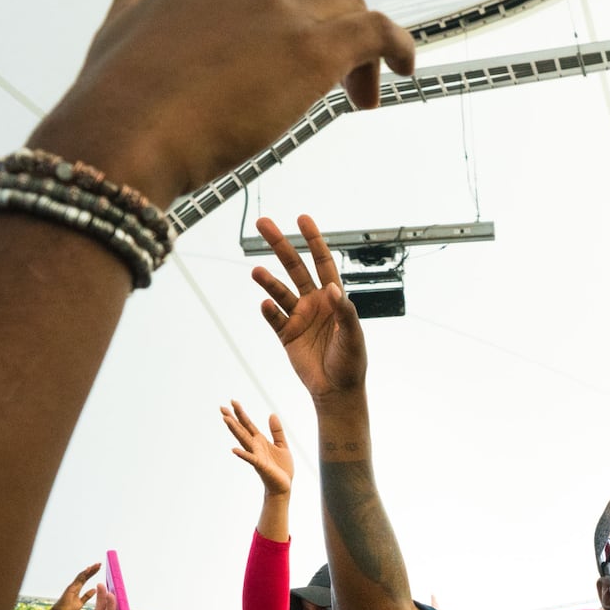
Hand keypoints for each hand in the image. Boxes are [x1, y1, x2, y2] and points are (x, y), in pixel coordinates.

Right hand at [25, 0, 415, 206]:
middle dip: (332, 24)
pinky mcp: (310, 49)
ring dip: (360, 50)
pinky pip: (376, 31)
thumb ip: (144, 1)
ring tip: (358, 96)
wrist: (127, 132)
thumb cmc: (119, 94)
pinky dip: (397, 45)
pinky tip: (405, 68)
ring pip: (347, 6)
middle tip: (337, 72)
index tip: (292, 36)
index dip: (294, 7)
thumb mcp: (126, 19)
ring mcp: (280, 7)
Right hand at [46, 562, 99, 609]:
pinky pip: (78, 580)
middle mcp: (74, 585)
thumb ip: (87, 596)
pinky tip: (89, 569)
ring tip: (96, 565)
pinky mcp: (71, 588)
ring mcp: (72, 586)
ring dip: (89, 570)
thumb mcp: (81, 603)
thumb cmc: (68, 609)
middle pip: (84, 575)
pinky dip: (83, 574)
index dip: (92, 573)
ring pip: (82, 575)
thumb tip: (94, 590)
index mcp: (77, 588)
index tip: (98, 568)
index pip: (85, 578)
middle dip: (92, 569)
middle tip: (99, 563)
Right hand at [222, 401, 293, 498]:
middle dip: (232, 419)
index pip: (248, 424)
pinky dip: (243, 455)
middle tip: (221, 407)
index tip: (233, 402)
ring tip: (225, 419)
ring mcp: (256, 456)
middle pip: (241, 430)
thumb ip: (277, 431)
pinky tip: (234, 450)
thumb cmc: (282, 468)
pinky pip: (251, 459)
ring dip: (235, 430)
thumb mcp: (282, 445)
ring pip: (243, 441)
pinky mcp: (260, 466)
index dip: (241, 413)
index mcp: (260, 441)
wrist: (284, 486)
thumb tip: (272, 414)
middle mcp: (255, 447)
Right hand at [253, 215, 367, 403]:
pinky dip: (269, 311)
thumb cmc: (351, 363)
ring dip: (268, 280)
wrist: (337, 391)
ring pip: (279, 291)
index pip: (323, 262)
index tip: (302, 218)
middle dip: (280, 245)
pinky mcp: (287, 335)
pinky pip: (274, 318)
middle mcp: (314, 303)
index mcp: (334, 299)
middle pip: (295, 267)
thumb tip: (331, 288)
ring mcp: (299, 317)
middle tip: (263, 223)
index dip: (314, 240)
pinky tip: (265, 305)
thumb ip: (344, 312)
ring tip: (256, 271)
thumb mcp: (353, 337)